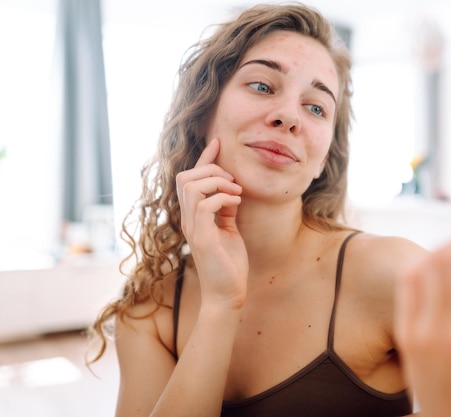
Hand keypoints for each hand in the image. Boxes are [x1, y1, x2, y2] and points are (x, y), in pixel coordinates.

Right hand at [176, 138, 247, 307]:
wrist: (227, 294)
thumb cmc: (229, 264)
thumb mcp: (229, 229)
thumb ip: (226, 209)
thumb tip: (231, 189)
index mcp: (194, 217)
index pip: (191, 179)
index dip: (204, 158)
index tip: (218, 142)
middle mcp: (188, 220)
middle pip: (185, 177)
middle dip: (210, 169)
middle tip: (233, 181)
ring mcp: (193, 229)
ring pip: (192, 187)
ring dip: (217, 182)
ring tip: (236, 191)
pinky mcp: (202, 239)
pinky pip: (204, 206)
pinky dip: (222, 198)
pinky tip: (236, 204)